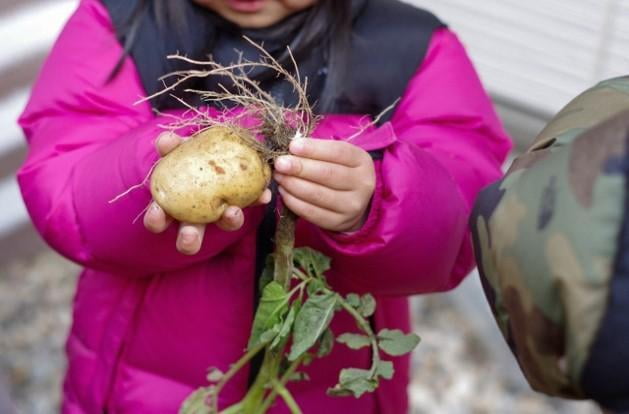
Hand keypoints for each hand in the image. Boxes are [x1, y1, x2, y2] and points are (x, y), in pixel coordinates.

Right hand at [143, 131, 271, 254]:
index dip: (155, 220)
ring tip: (232, 212)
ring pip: (226, 223)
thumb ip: (171, 145)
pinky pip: (252, 201)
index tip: (156, 214)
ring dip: (230, 220)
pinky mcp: (246, 198)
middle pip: (189, 236)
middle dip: (188, 239)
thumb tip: (164, 141)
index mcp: (173, 204)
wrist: (221, 143)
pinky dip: (257, 197)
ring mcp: (223, 209)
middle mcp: (197, 215)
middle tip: (189, 237)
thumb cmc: (188, 151)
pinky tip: (264, 194)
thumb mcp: (177, 147)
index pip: (158, 220)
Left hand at [274, 138, 375, 231]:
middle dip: (300, 168)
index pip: (338, 152)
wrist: (354, 201)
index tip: (293, 146)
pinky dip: (294, 202)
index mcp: (362, 161)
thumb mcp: (337, 157)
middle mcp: (362, 184)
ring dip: (293, 184)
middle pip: (327, 174)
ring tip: (279, 176)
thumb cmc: (339, 171)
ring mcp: (351, 206)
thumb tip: (290, 149)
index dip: (314, 149)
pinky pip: (312, 212)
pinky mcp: (338, 222)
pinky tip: (284, 192)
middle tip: (280, 163)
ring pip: (318, 194)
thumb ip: (317, 151)